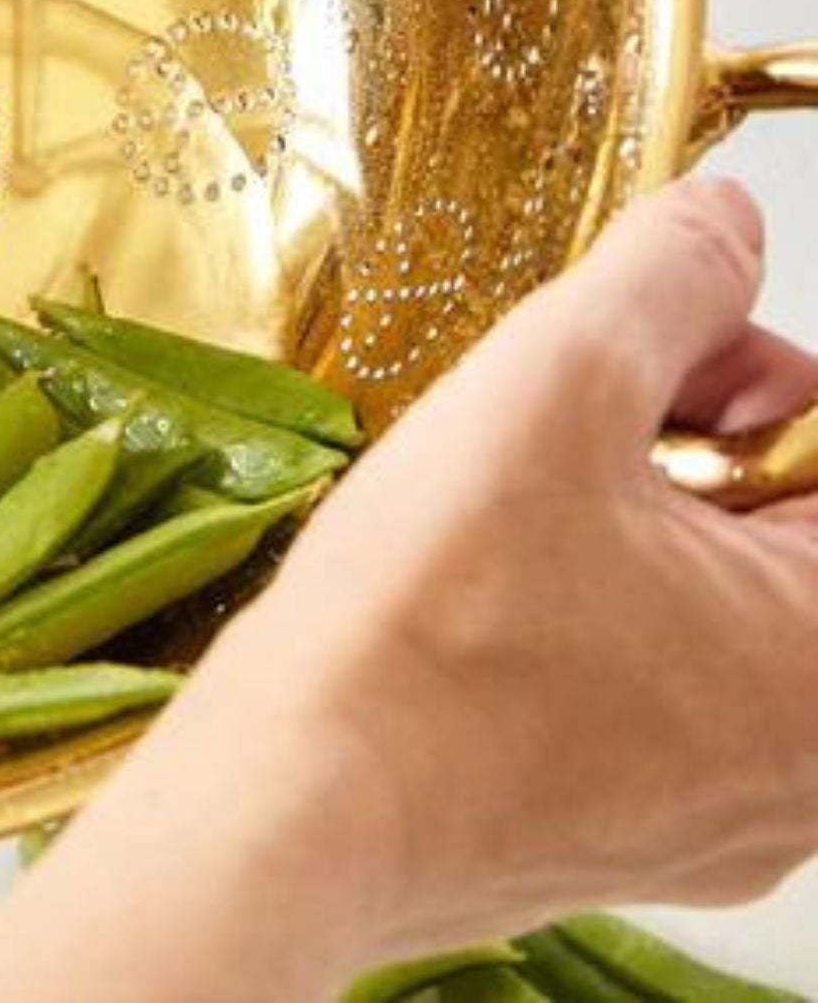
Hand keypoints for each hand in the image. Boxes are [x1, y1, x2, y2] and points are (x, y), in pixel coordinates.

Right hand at [0, 177, 817, 1000]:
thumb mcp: (552, 387)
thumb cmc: (426, 627)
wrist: (288, 803)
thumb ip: (666, 278)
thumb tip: (725, 219)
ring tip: (500, 512)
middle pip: (784, 527)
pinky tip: (481, 595)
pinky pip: (650, 680)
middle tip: (554, 433)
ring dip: (619, 521)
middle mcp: (808, 769)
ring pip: (709, 602)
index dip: (735, 373)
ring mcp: (722, 817)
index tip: (633, 368)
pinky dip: (583, 611)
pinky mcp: (628, 835)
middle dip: (675, 443)